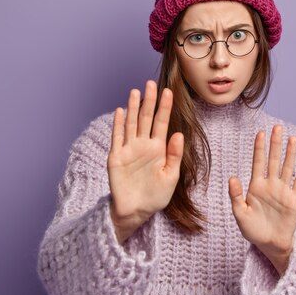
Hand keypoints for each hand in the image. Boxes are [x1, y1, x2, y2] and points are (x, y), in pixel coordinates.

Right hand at [108, 80, 183, 243]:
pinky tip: (120, 111)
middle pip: (146, 118)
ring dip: (132, 108)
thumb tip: (179, 134)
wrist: (136, 211)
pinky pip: (117, 137)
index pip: (162, 123)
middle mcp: (143, 145)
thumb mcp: (171, 177)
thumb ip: (174, 155)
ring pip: (131, 124)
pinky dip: (118, 124)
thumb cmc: (156, 196)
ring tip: (136, 91)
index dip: (165, 107)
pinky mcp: (116, 157)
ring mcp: (129, 149)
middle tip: (151, 83)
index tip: (169, 92)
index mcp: (159, 148)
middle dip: (149, 101)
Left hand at [228, 125, 295, 274]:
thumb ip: (236, 196)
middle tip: (278, 127)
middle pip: (273, 160)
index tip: (260, 133)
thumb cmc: (252, 230)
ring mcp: (283, 191)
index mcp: (256, 186)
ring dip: (290, 153)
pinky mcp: (294, 199)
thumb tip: (232, 178)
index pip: (258, 162)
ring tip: (292, 138)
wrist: (270, 244)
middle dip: (275, 144)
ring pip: (287, 167)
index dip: (259, 148)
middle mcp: (270, 185)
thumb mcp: (240, 214)